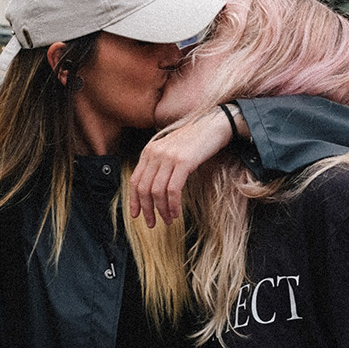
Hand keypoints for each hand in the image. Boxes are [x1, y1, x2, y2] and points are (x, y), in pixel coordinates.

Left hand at [131, 112, 233, 226]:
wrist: (214, 125)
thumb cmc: (194, 141)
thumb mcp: (170, 151)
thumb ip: (158, 166)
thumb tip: (151, 191)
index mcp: (149, 151)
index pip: (135, 181)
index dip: (134, 201)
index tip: (136, 215)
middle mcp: (155, 153)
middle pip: (144, 189)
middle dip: (147, 210)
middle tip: (153, 223)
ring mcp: (168, 157)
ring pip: (157, 192)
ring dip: (162, 210)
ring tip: (169, 220)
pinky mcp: (183, 162)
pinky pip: (173, 190)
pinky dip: (173, 205)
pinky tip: (176, 212)